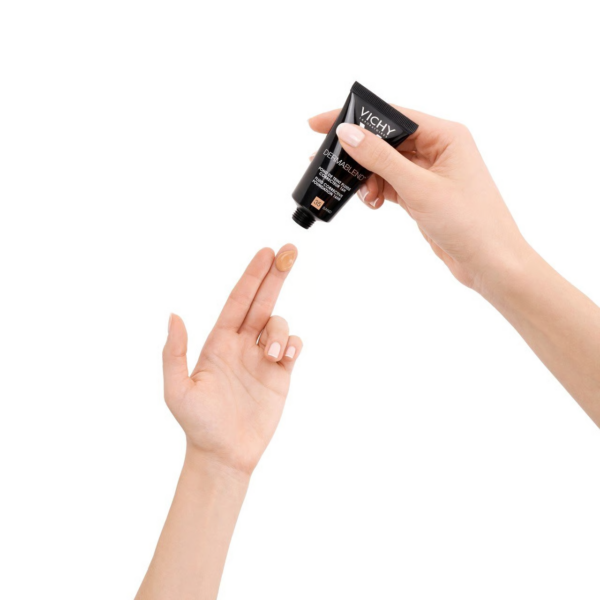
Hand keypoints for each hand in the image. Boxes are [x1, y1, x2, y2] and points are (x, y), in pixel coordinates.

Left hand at [162, 245, 301, 476]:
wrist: (224, 455)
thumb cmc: (197, 424)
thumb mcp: (176, 389)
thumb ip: (174, 352)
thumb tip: (174, 315)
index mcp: (218, 342)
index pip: (238, 300)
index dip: (252, 276)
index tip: (266, 253)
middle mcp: (241, 344)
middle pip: (262, 301)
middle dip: (276, 275)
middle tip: (289, 250)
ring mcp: (262, 358)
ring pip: (278, 325)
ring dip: (280, 331)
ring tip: (273, 354)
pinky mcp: (280, 375)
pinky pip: (293, 347)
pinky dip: (294, 345)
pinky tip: (285, 357)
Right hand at [309, 109, 532, 291]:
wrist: (490, 263)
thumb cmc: (469, 222)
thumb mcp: (418, 187)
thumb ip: (381, 159)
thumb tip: (348, 133)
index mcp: (446, 135)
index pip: (392, 115)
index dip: (356, 117)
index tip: (321, 124)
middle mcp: (438, 148)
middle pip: (386, 139)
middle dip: (358, 153)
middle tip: (326, 160)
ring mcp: (430, 172)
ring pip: (386, 164)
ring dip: (367, 177)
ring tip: (361, 195)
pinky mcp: (423, 194)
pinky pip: (391, 183)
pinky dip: (376, 191)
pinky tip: (371, 203)